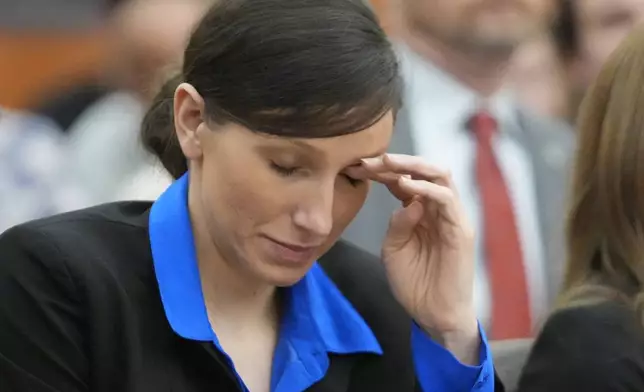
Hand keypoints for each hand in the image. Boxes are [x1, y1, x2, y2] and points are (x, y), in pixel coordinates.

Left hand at [349, 154, 478, 362]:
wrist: (433, 314)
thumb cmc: (414, 282)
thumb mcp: (394, 249)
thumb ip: (397, 223)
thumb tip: (405, 199)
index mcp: (420, 211)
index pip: (403, 180)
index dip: (380, 171)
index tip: (355, 167)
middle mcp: (437, 208)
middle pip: (423, 171)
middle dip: (396, 161)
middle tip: (370, 159)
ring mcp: (452, 216)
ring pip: (439, 176)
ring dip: (413, 166)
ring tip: (387, 162)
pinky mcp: (461, 229)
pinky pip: (446, 199)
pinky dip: (426, 189)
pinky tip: (405, 187)